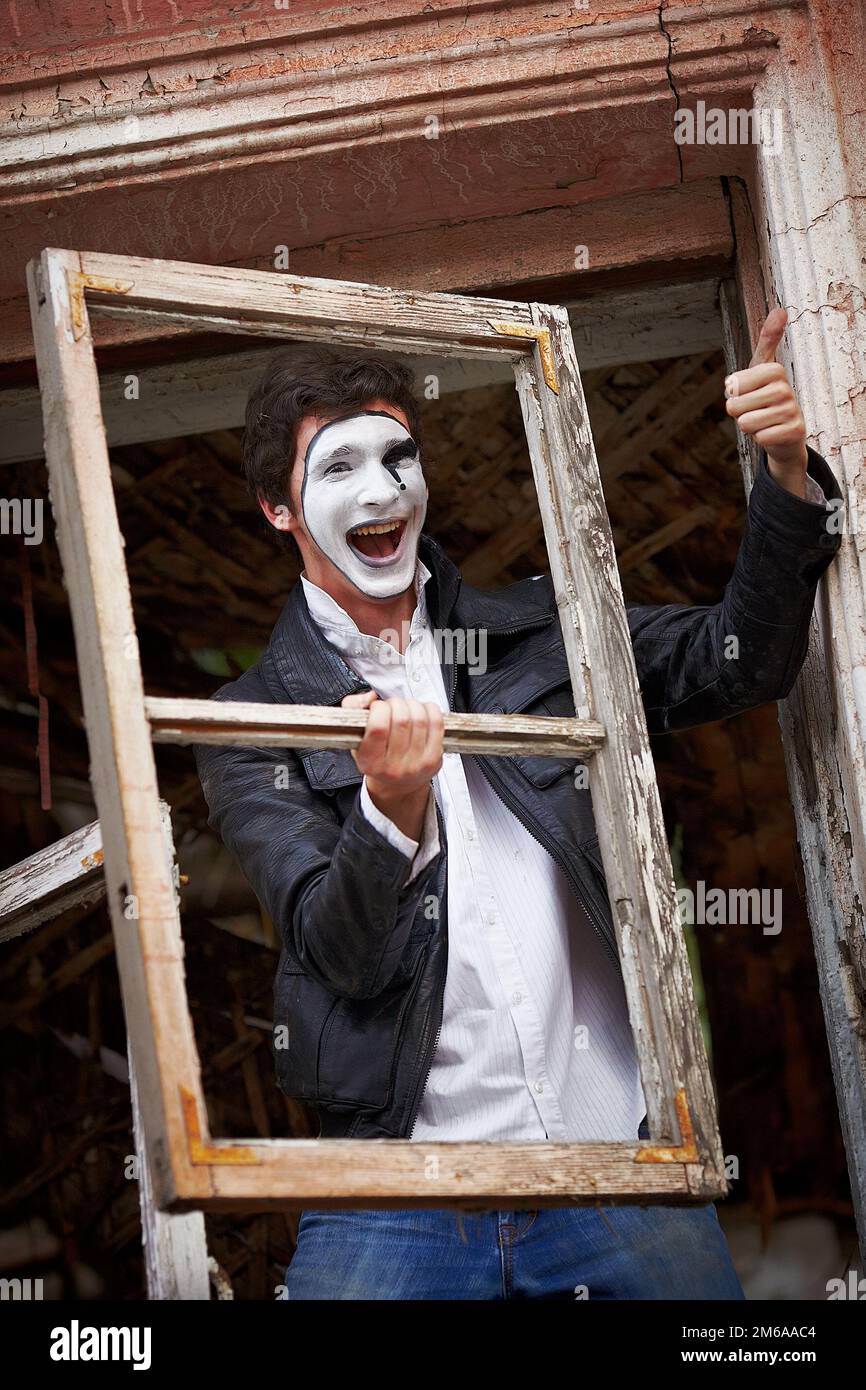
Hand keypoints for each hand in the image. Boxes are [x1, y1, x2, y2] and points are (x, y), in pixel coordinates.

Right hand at [341, 689, 443, 840]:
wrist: (398, 784)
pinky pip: (437, 723)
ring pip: (420, 718)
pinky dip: (429, 709)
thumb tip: (371, 697)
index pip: (378, 727)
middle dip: (396, 704)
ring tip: (406, 709)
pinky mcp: (434, 759)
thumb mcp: (355, 736)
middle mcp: (393, 767)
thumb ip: (353, 708)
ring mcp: (416, 764)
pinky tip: (421, 712)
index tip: (378, 707)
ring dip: (412, 705)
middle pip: (401, 719)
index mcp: (370, 761)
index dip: (379, 708)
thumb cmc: (376, 757)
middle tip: (392, 707)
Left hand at [724, 308, 808, 497]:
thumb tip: (781, 310)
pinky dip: (760, 439)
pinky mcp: (794, 432)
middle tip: (754, 409)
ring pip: (745, 423)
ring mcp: (792, 411)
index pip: (732, 385)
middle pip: (735, 406)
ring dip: (749, 426)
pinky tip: (772, 432)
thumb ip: (767, 341)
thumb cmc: (768, 397)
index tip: (745, 392)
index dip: (732, 393)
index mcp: (774, 370)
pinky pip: (759, 438)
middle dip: (738, 412)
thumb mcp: (763, 368)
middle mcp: (785, 389)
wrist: (786, 432)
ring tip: (763, 420)